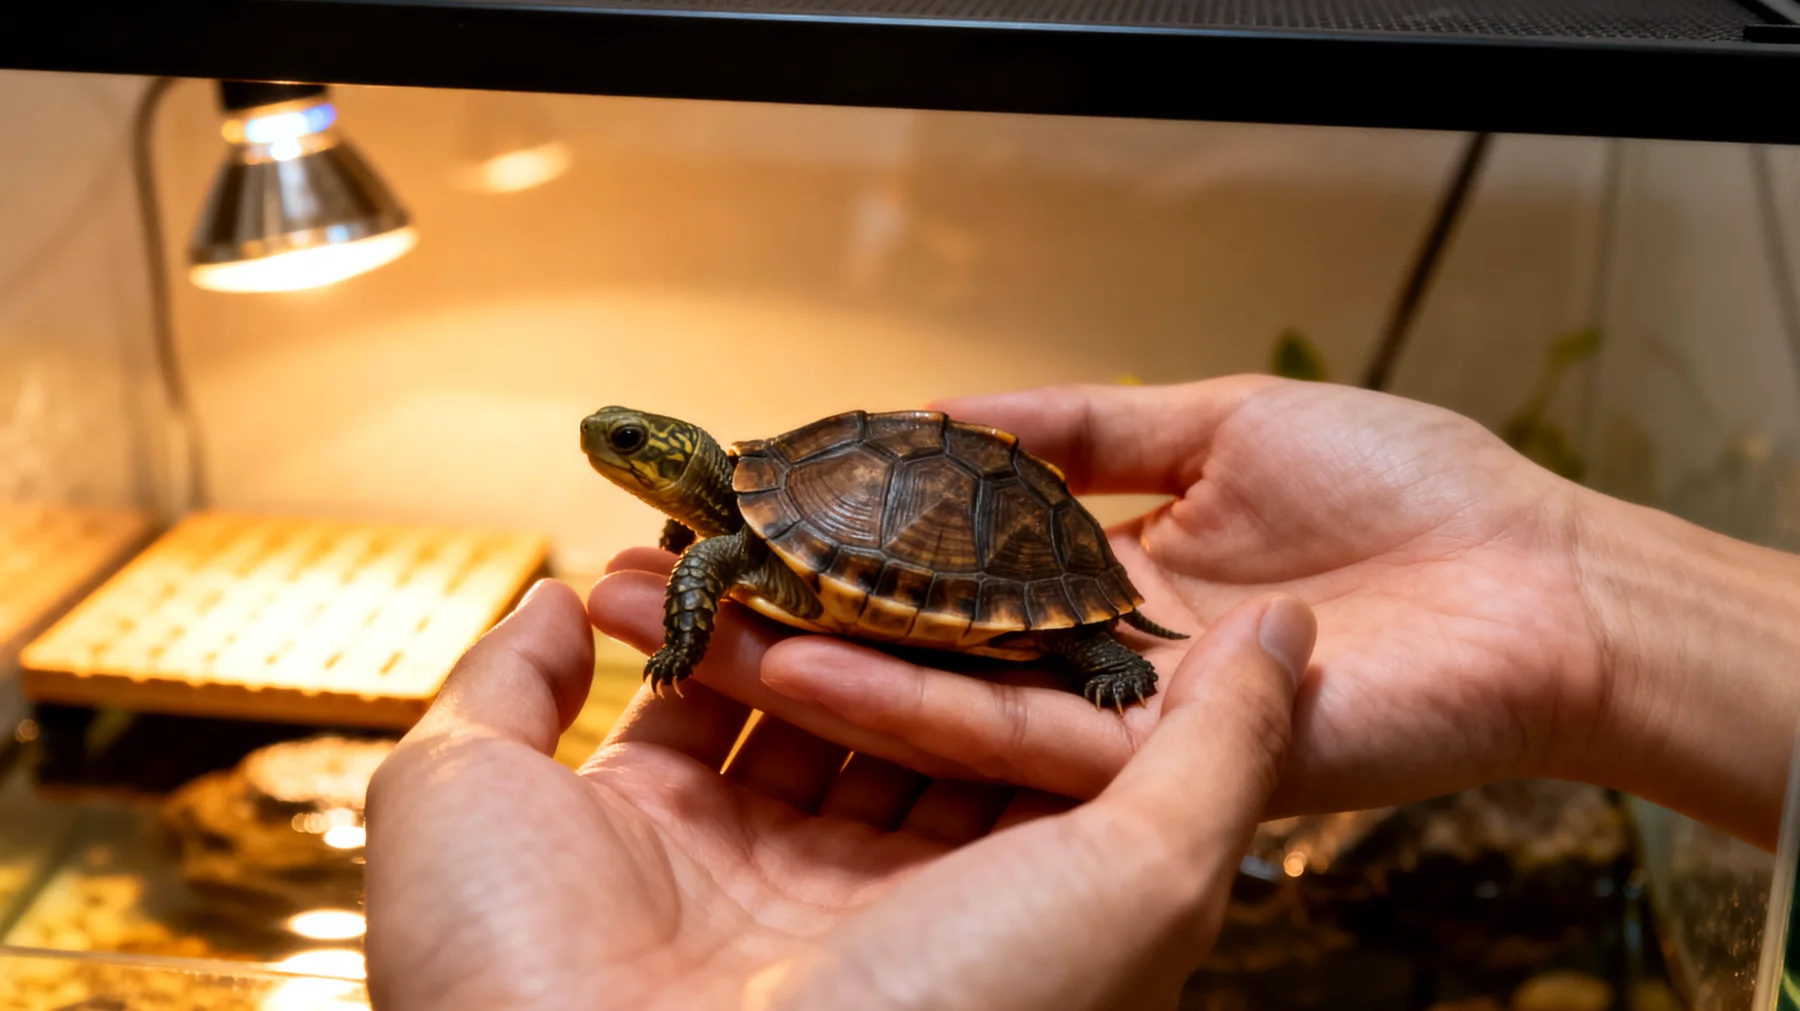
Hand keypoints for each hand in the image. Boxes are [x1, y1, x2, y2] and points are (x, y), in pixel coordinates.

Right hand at [365, 578, 1315, 1010]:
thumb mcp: (1139, 880)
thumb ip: (1220, 748)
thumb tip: (1290, 631)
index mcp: (985, 895)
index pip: (1009, 716)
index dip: (1007, 609)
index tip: (1002, 509)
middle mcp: (859, 881)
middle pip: (875, 690)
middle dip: (863, 584)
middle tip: (863, 481)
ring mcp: (730, 861)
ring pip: (752, 682)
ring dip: (740, 585)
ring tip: (743, 492)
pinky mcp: (621, 830)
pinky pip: (637, 702)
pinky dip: (627, 625)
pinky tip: (636, 555)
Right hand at [590, 377, 1607, 823]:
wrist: (1535, 586)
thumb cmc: (1408, 497)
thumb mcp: (1218, 420)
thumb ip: (1081, 426)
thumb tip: (946, 407)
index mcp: (1100, 583)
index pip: (934, 564)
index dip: (834, 539)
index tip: (733, 509)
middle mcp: (1088, 667)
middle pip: (906, 645)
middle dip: (779, 614)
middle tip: (655, 580)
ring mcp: (1112, 732)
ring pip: (925, 705)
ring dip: (802, 670)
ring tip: (681, 634)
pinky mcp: (1144, 779)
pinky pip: (1001, 740)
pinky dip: (898, 704)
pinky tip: (798, 674)